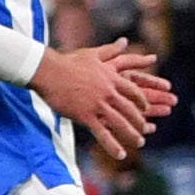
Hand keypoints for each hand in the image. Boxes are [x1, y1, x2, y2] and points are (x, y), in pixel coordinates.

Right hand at [34, 39, 171, 162]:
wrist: (48, 71)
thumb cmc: (68, 61)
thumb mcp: (94, 54)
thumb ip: (112, 50)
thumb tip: (125, 41)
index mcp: (111, 78)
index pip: (134, 90)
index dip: (141, 100)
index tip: (146, 108)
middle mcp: (109, 92)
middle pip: (130, 108)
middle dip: (140, 120)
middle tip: (146, 130)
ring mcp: (98, 104)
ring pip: (120, 122)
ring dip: (131, 134)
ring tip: (139, 143)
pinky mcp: (86, 115)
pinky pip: (102, 133)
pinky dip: (113, 145)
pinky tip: (120, 154)